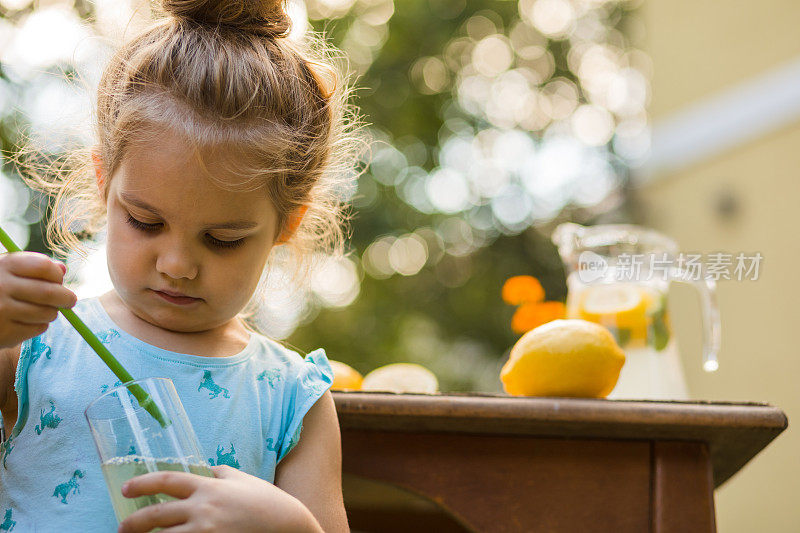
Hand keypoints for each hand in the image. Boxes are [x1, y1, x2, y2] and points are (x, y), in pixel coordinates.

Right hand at [0, 252, 76, 347]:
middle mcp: (1, 287)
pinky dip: (40, 325)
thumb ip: (35, 267)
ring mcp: (2, 311)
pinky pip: (38, 328)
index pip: (44, 266)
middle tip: (70, 301)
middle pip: (49, 292)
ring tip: (44, 311)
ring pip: (47, 313)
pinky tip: (27, 321)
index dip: (56, 274)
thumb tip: (62, 270)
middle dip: (66, 298)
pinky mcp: (5, 332)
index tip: (58, 280)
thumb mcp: (9, 270)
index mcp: (4, 265)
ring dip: (52, 313)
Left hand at [117, 465, 323, 532]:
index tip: (126, 490)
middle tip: (122, 528)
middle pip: (156, 515)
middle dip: (133, 523)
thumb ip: (219, 473)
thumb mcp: (242, 479)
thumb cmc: (266, 501)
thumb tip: (203, 470)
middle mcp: (202, 509)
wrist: (287, 526)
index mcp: (208, 487)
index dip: (142, 484)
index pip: (167, 480)